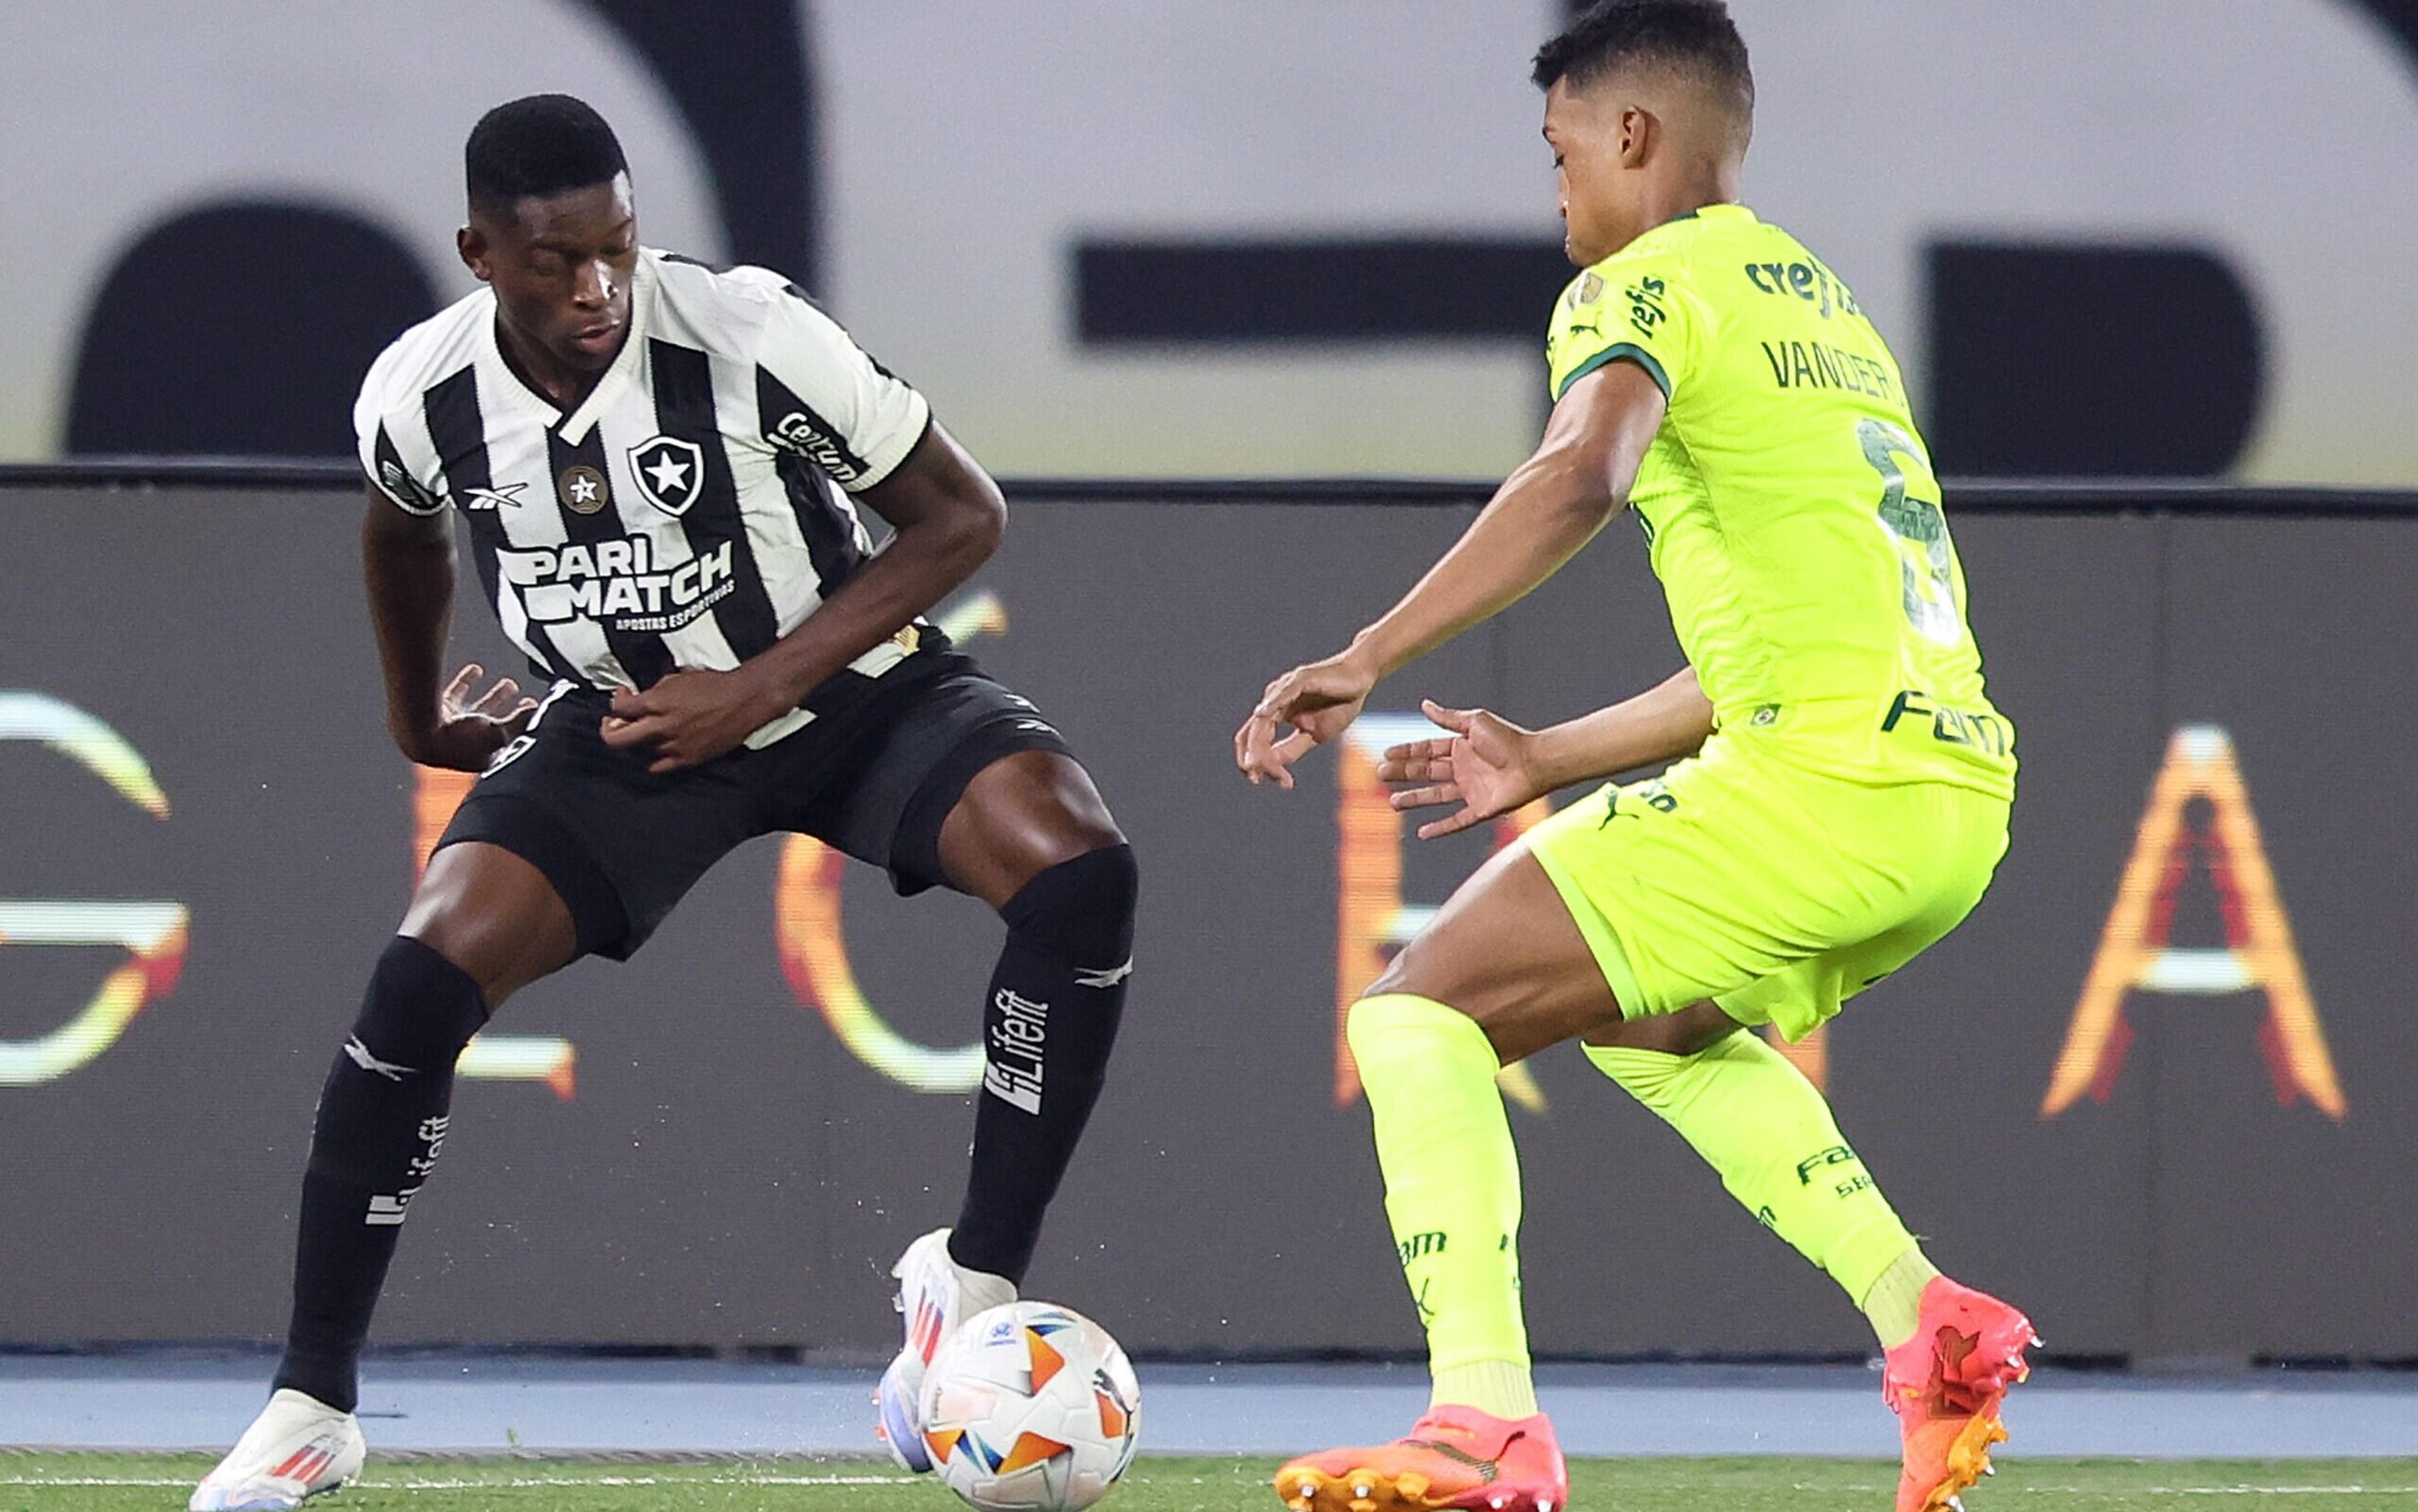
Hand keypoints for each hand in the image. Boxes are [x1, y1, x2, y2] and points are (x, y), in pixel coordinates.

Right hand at [404, 664, 538, 772]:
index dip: (523, 727)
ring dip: (494, 698)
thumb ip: (519, 721)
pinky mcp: (435, 715)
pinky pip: (455, 697)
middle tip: (524, 699)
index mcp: (480, 760)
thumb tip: (538, 709)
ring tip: (509, 684)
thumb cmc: (455, 739)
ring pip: (477, 712)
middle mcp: (464, 748)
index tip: (533, 709)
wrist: (415, 731)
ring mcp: (449, 732)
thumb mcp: (498, 732)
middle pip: (494, 728)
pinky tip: (477, 670)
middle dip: (512, 712)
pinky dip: (467, 683)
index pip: (508, 744)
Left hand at [599, 666, 784, 773]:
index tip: (622, 698)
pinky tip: (657, 749)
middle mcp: (661, 726)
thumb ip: (654, 690)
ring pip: (637, 752)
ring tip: (641, 733)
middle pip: (617, 739)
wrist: (743, 701)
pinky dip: (653, 759)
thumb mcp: (677, 678)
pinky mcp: (687, 759)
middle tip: (614, 724)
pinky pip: (659, 767)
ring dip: (635, 742)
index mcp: (657, 701)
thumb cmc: (714, 686)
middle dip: (610, 730)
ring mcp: (673, 746)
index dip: (616, 703)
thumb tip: (640, 698)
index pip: (619, 709)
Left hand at [1235, 649, 1377, 788]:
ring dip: (1259, 745)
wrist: (1360, 681)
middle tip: (1260, 779)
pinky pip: (1282, 695)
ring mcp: (1284, 689)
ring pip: (1262, 720)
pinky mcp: (1299, 679)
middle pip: (1252, 734)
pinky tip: (1262, 717)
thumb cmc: (1340, 705)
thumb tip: (1272, 765)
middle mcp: (1274, 701)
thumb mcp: (1316, 735)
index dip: (1252, 761)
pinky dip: (1270, 706)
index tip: (1259, 781)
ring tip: (1264, 764)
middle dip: (1254, 759)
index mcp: (1277, 715)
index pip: (1254, 741)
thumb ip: (1293, 748)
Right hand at [1379, 699, 1549, 838]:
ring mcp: (1471, 790)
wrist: (1534, 762)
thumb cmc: (1508, 739)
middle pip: (1426, 773)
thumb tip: (1424, 704)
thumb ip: (1447, 718)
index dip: (1406, 752)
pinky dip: (1440, 828)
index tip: (1385, 754)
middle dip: (1403, 774)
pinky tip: (1422, 832)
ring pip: (1435, 797)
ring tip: (1393, 802)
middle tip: (1380, 775)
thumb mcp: (1474, 722)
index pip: (1426, 750)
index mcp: (1461, 747)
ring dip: (1414, 799)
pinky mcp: (1481, 809)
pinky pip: (1456, 821)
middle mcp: (1463, 769)